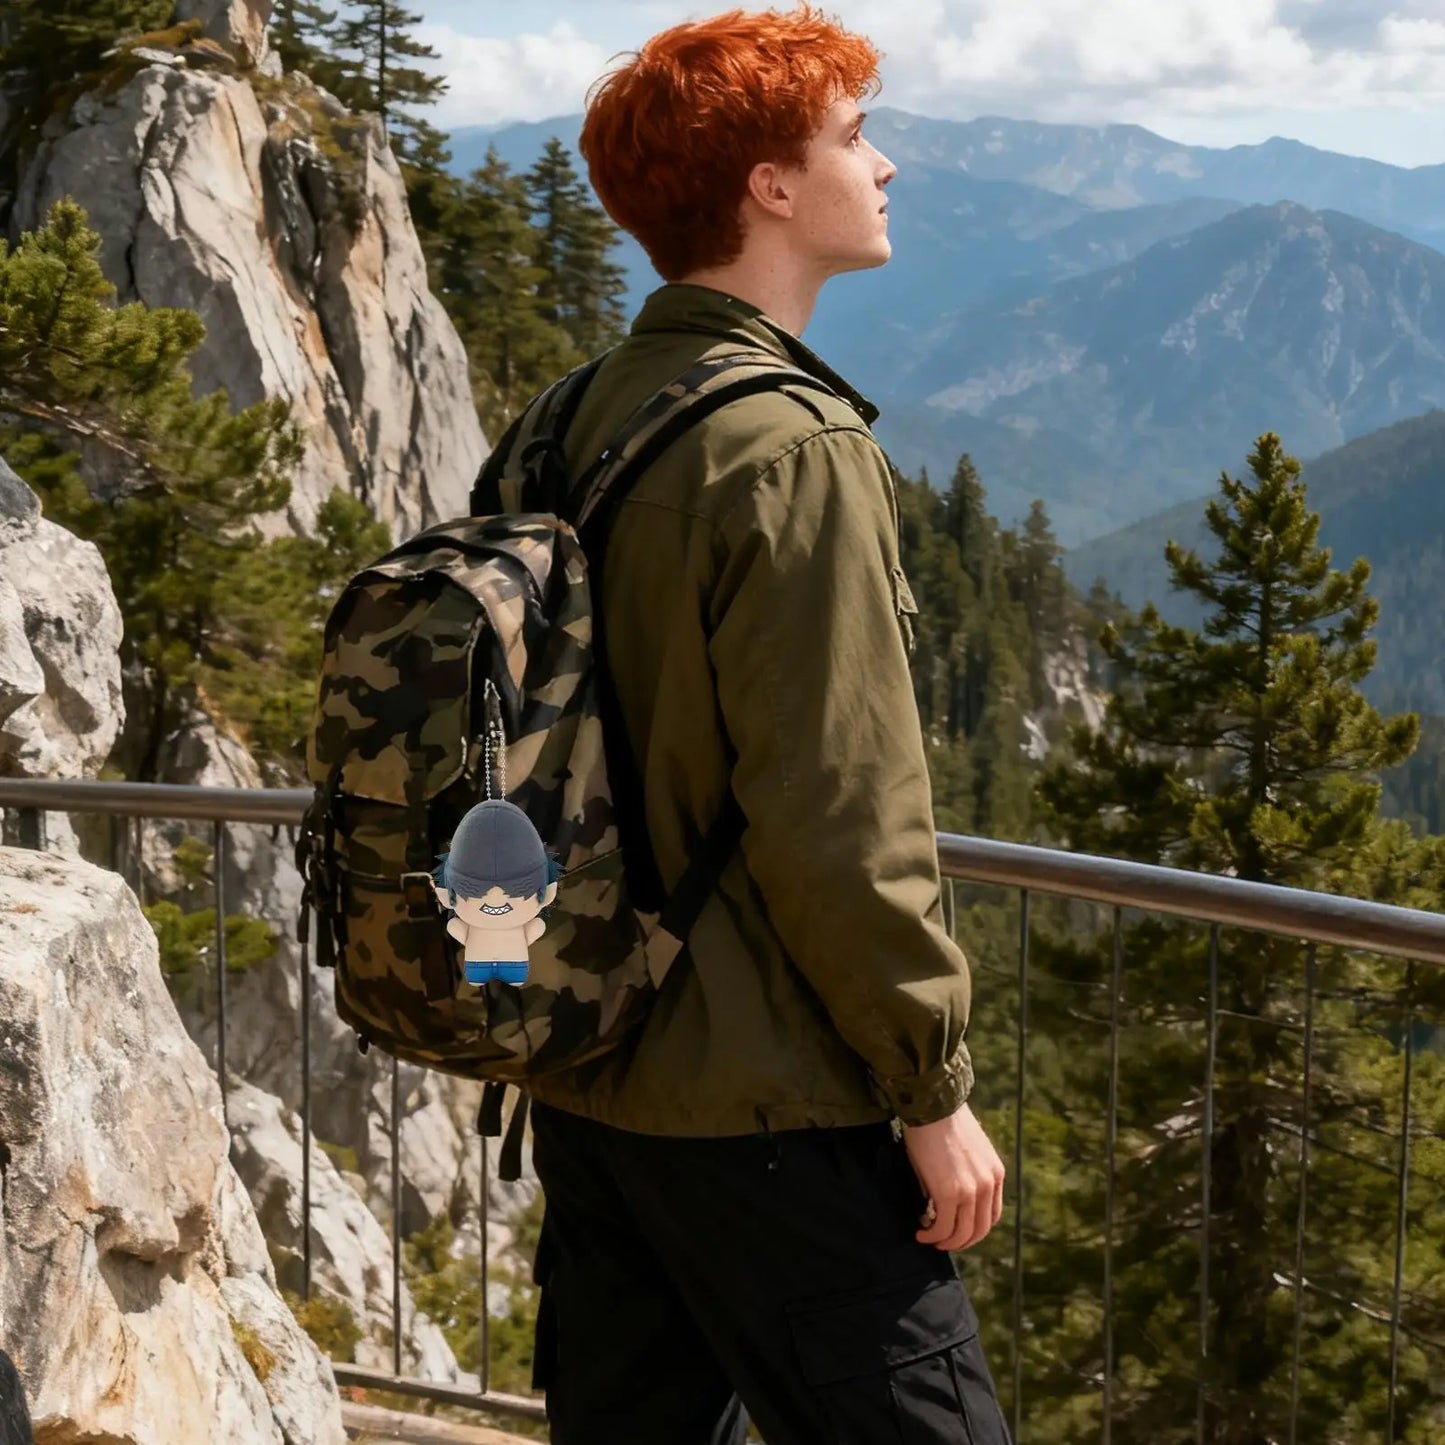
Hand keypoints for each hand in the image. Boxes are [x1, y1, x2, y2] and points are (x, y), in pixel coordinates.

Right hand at [902, 1101, 1004, 1251]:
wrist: (933, 1106)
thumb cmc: (944, 1122)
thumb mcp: (968, 1152)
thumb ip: (967, 1177)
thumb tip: (948, 1202)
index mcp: (996, 1174)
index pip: (991, 1215)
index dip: (974, 1228)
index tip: (958, 1229)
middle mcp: (988, 1186)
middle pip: (979, 1230)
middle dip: (960, 1241)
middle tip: (943, 1241)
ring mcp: (970, 1192)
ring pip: (961, 1233)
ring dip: (945, 1242)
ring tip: (928, 1238)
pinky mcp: (949, 1193)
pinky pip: (942, 1226)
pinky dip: (932, 1235)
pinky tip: (921, 1232)